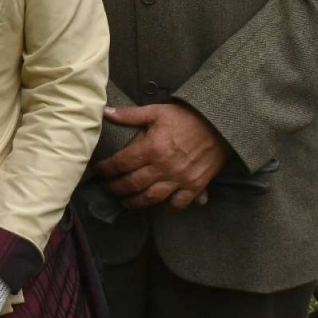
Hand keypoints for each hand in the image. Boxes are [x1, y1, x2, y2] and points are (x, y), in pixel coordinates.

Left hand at [95, 102, 227, 209]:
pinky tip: (158, 204)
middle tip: (108, 189)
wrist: (218, 124)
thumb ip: (129, 115)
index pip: (120, 164)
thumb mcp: (155, 112)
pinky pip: (177, 203)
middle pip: (132, 184)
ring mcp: (179, 179)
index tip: (98, 172)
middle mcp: (163, 167)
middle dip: (116, 188)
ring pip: (151, 198)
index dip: (106, 170)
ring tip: (126, 202)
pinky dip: (167, 206)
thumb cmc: (185, 117)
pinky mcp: (195, 186)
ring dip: (135, 202)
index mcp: (151, 148)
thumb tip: (105, 112)